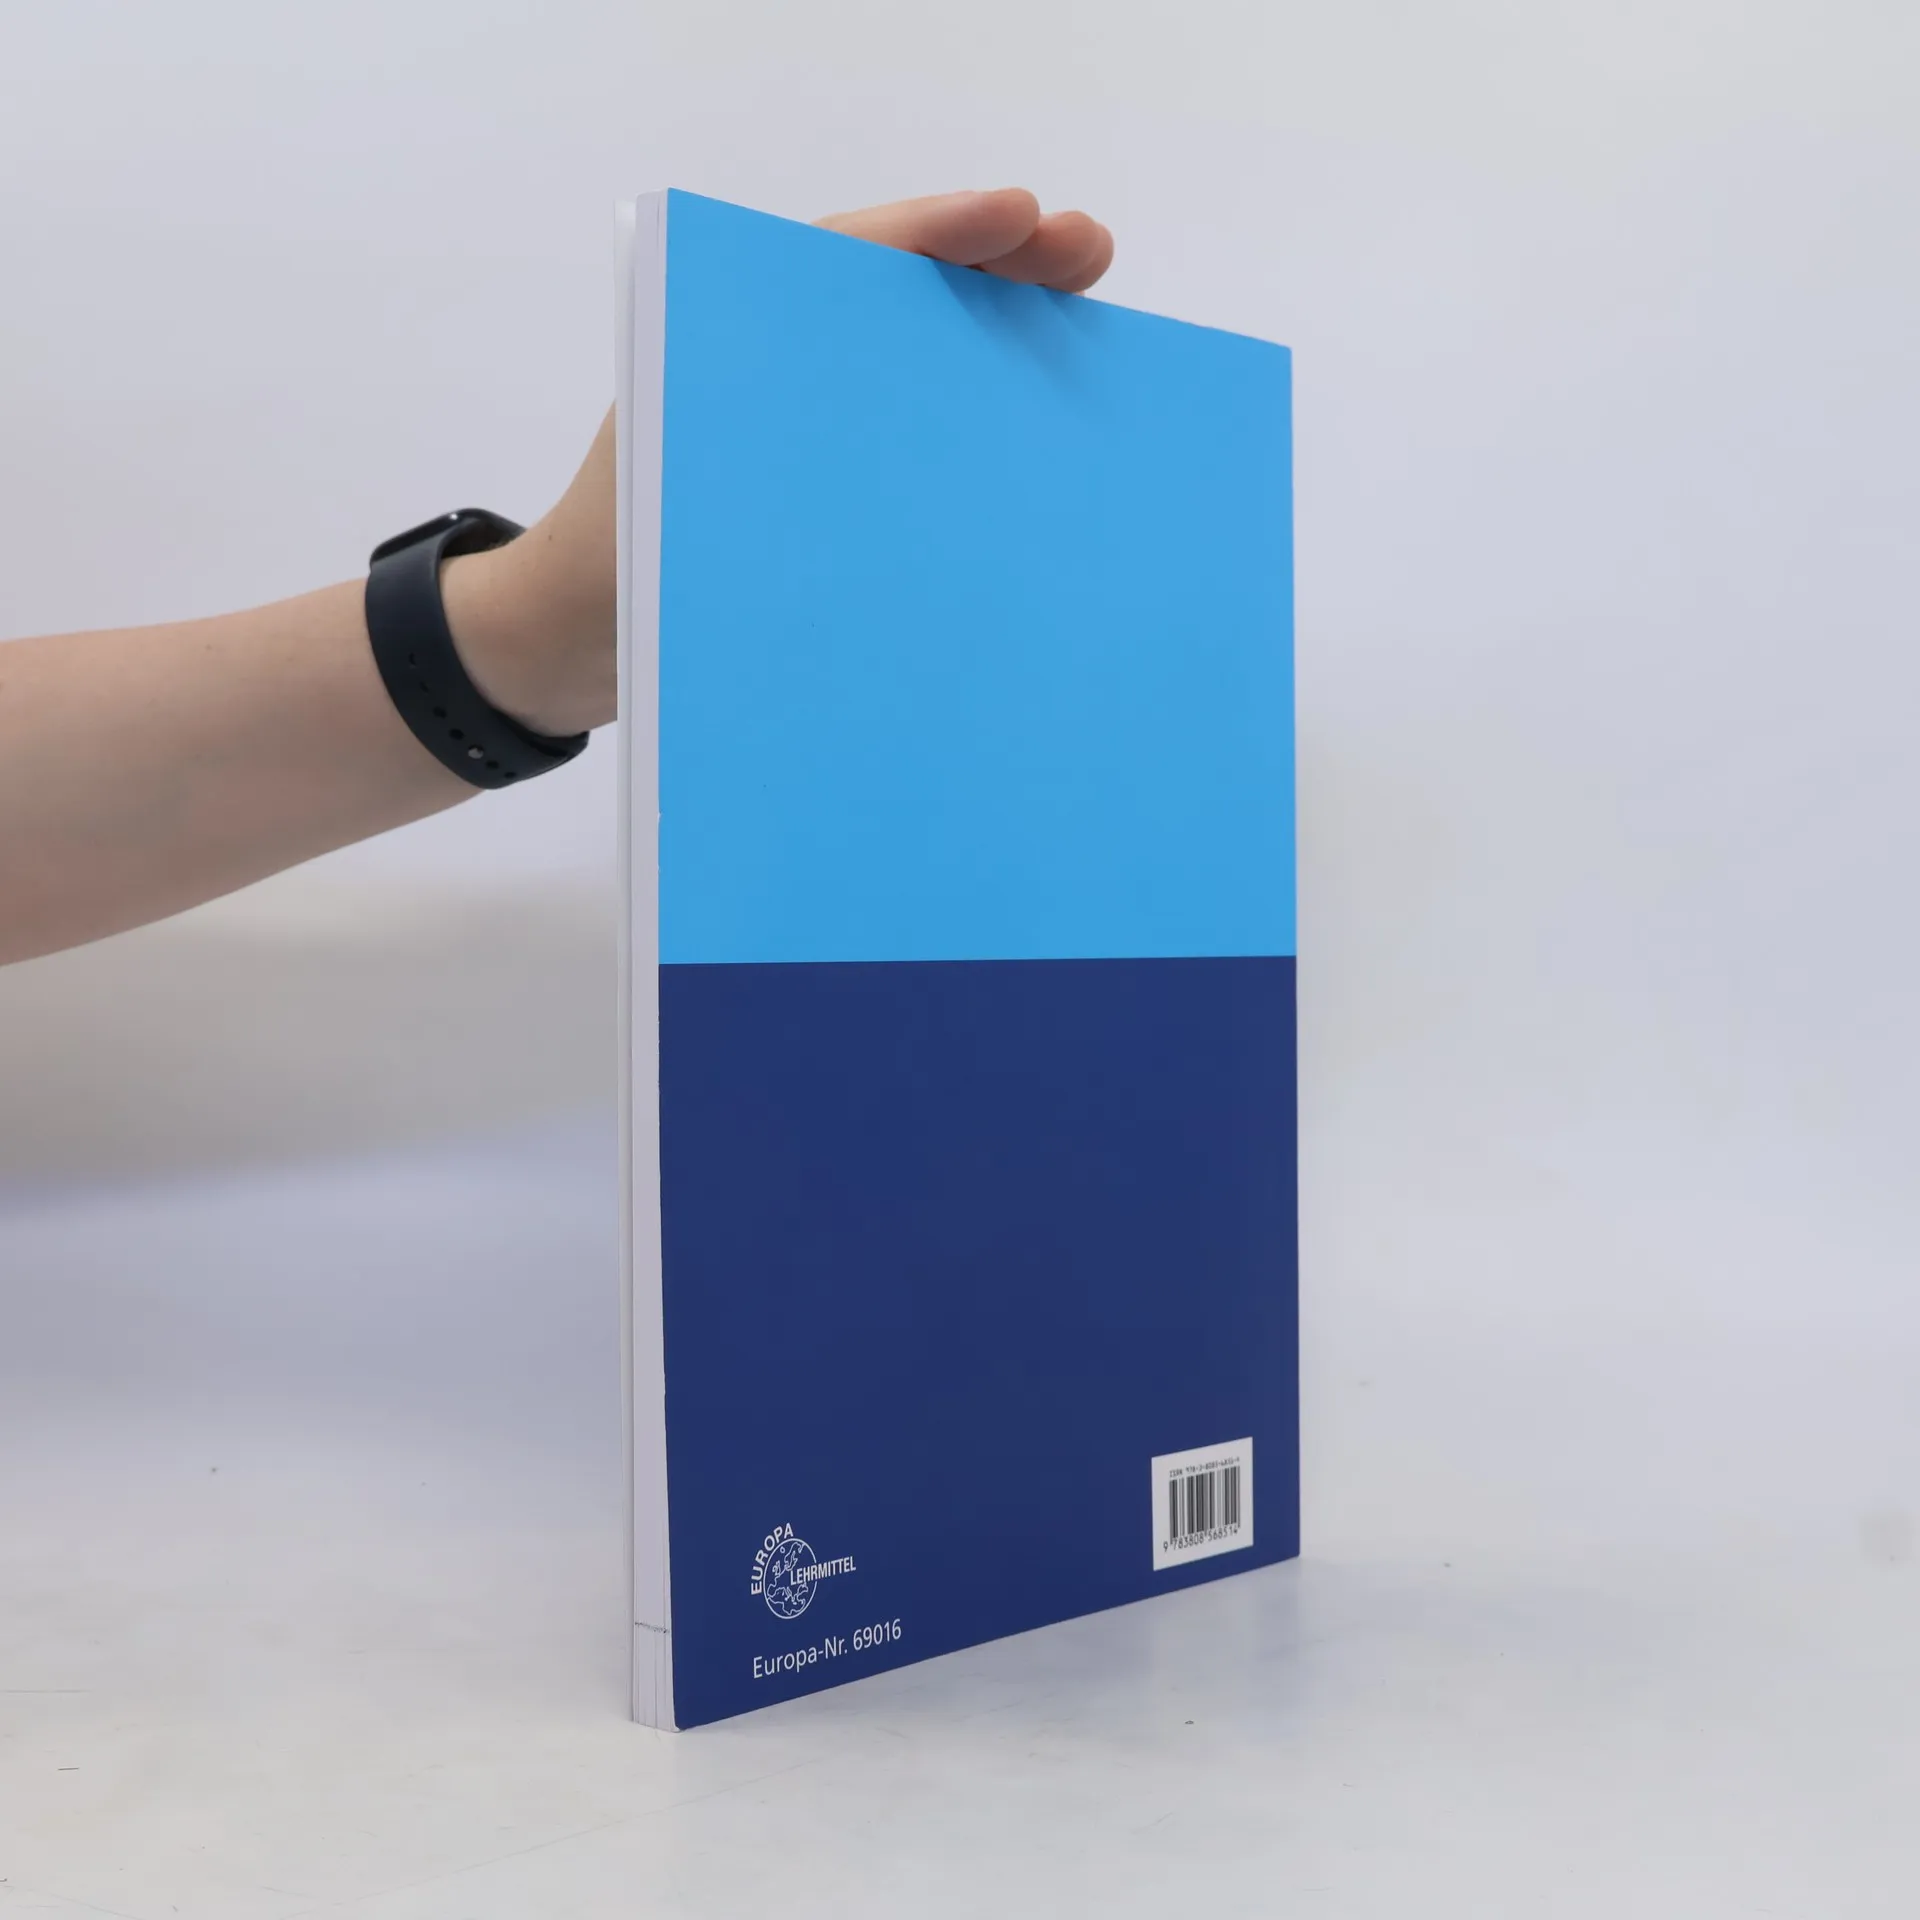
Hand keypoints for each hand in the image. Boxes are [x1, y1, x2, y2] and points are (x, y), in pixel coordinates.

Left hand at [445, 191, 1114, 738]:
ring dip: (991, 350)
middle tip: (1090, 259)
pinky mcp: (812, 496)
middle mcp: (770, 374)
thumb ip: (767, 506)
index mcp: (728, 345)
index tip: (1025, 218)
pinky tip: (1031, 452)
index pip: (844, 260)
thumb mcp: (682, 529)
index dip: (939, 232)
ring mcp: (796, 436)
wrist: (556, 651)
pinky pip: (901, 448)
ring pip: (908, 368)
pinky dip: (965, 434)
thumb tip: (908, 505)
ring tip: (1084, 343)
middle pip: (895, 300)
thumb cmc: (604, 581)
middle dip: (993, 269)